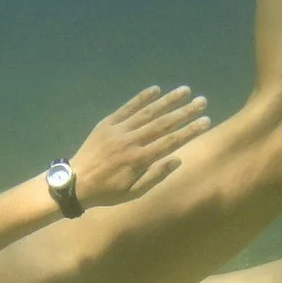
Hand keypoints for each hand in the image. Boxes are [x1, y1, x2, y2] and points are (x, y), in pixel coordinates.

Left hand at [64, 86, 211, 209]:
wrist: (75, 182)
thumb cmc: (107, 191)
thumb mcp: (133, 192)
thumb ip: (155, 176)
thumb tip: (177, 160)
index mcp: (140, 159)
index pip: (171, 141)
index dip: (190, 130)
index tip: (206, 120)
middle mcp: (132, 141)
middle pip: (163, 123)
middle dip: (184, 111)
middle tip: (202, 101)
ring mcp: (119, 129)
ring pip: (147, 112)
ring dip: (167, 100)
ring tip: (185, 90)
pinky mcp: (107, 123)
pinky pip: (127, 108)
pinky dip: (141, 98)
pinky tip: (155, 89)